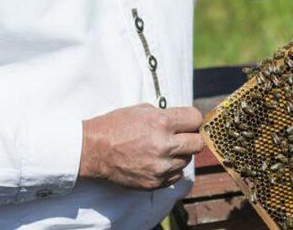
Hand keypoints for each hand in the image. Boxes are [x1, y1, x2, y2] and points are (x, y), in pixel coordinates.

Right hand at [79, 104, 204, 189]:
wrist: (94, 149)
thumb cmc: (117, 126)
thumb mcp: (142, 110)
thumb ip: (167, 115)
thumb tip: (185, 121)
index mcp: (162, 123)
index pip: (196, 119)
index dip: (193, 119)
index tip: (188, 122)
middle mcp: (164, 146)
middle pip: (198, 143)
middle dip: (191, 137)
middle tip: (181, 136)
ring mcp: (160, 167)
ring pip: (187, 160)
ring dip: (180, 154)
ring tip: (164, 149)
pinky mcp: (155, 183)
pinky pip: (176, 175)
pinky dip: (171, 168)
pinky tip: (158, 161)